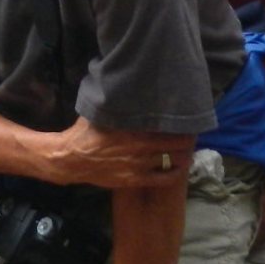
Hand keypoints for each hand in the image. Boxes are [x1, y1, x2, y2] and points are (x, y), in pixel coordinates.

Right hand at [36, 117, 191, 190]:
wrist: (72, 159)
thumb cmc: (85, 132)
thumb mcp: (100, 112)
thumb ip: (115, 104)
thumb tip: (120, 83)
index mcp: (133, 129)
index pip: (167, 126)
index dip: (182, 123)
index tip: (188, 118)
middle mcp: (140, 148)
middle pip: (176, 145)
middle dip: (186, 140)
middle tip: (191, 135)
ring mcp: (140, 166)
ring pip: (173, 162)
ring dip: (183, 157)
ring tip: (188, 151)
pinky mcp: (136, 179)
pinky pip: (164, 178)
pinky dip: (175, 173)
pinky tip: (179, 168)